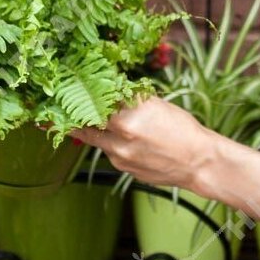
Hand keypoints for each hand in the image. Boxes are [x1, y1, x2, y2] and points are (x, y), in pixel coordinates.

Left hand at [71, 96, 218, 191]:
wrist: (198, 162)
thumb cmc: (182, 129)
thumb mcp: (156, 105)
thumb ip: (130, 100)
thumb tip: (110, 90)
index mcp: (129, 117)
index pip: (94, 103)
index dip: (82, 96)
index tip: (71, 91)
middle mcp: (120, 138)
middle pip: (85, 124)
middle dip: (74, 116)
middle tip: (61, 109)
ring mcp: (119, 156)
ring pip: (96, 139)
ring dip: (92, 129)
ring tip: (86, 119)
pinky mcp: (122, 169)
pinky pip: (109, 152)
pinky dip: (111, 143)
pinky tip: (123, 138)